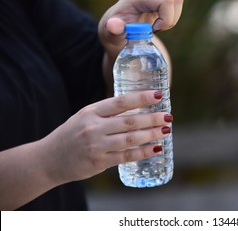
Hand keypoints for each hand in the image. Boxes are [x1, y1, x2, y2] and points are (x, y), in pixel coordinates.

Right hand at [40, 90, 172, 184]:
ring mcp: (96, 146)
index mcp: (90, 112)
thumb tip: (139, 109)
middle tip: (168, 116)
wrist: (48, 159)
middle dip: (152, 118)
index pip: (120, 102)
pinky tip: (156, 149)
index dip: (141, 98)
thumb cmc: (71, 134)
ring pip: (130, 139)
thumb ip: (107, 112)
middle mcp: (93, 127)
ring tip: (166, 130)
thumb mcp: (85, 116)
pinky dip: (143, 152)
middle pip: (129, 121)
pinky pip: (126, 156)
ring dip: (151, 135)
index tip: (159, 95)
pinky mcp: (99, 162)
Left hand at [98, 0, 183, 46]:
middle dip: (170, 20)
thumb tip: (113, 25)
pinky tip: (159, 21)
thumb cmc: (116, 31)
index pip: (166, 1)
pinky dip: (171, 16)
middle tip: (156, 29)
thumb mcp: (113, 33)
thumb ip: (114, 30)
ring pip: (178, 1)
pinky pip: (177, 3)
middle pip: (175, 0)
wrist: (118, 24)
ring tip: (156, 26)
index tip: (153, 30)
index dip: (165, 19)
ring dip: (171, 19)